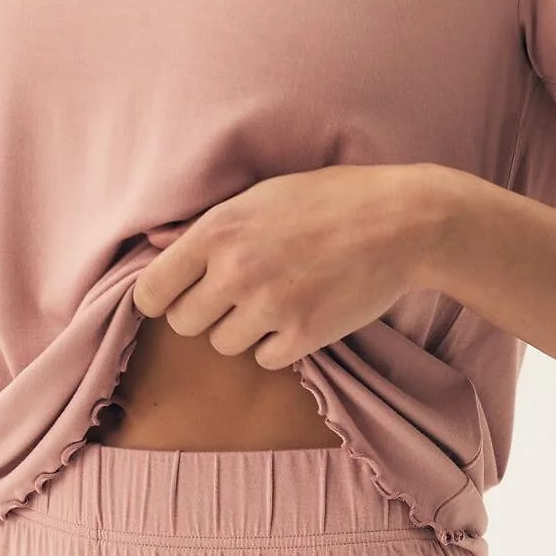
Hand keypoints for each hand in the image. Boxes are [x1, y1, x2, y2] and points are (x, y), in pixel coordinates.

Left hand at [131, 163, 435, 368]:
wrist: (402, 222)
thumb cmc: (330, 200)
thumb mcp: (262, 195)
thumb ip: (206, 224)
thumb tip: (154, 243)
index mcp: (218, 230)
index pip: (153, 289)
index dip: (160, 297)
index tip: (176, 298)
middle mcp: (236, 271)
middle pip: (184, 323)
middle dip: (204, 313)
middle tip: (235, 297)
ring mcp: (270, 307)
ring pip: (223, 344)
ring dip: (243, 330)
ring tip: (275, 301)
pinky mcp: (304, 336)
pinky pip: (264, 359)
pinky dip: (278, 346)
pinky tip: (299, 316)